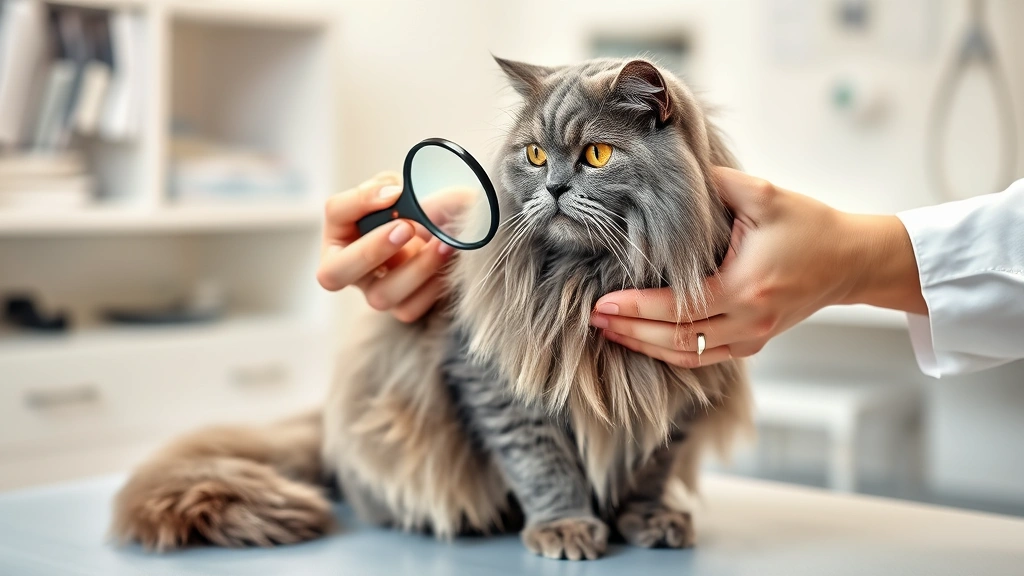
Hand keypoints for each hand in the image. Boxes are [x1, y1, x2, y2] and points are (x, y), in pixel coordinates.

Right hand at [317, 172, 452, 322]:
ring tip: (443, 244)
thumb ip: (387, 186)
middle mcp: (348, 268)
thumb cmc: (411, 209)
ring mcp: (374, 292)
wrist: (442, 231)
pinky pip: (410, 308)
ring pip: (380, 295)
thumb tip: (393, 194)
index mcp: (341, 229)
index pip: (336, 212)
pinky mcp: (401, 308)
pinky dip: (432, 285)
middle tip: (406, 228)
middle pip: (334, 273)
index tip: (395, 192)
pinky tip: (448, 262)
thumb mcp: (397, 189)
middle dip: (370, 250)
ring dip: (414, 269)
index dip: (360, 202)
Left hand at [589, 167, 923, 366]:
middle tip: (593, 320)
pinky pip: (704, 358)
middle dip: (630, 331)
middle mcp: (748, 321)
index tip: (603, 303)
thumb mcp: (766, 195)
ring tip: (609, 332)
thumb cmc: (809, 225)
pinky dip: (670, 354)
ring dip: (644, 346)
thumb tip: (672, 173)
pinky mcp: (754, 343)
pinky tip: (642, 341)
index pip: (679, 307)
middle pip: (676, 339)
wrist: (851, 260)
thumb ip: (718, 184)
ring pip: (687, 355)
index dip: (637, 308)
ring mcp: (752, 337)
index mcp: (746, 287)